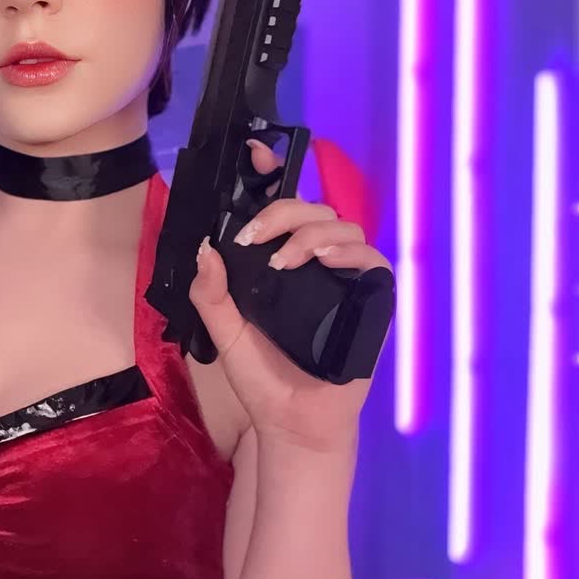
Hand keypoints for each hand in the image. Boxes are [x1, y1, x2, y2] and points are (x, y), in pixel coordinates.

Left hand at [188, 138, 392, 452]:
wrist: (291, 423)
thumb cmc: (263, 381)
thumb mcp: (224, 334)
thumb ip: (212, 293)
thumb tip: (206, 248)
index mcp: (281, 265)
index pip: (283, 212)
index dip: (274, 176)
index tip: (256, 155)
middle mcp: (316, 265)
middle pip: (312, 210)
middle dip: (282, 212)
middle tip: (254, 237)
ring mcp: (346, 279)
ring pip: (342, 226)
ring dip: (310, 232)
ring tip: (284, 260)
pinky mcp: (372, 299)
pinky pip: (371, 258)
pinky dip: (348, 251)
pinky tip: (322, 260)